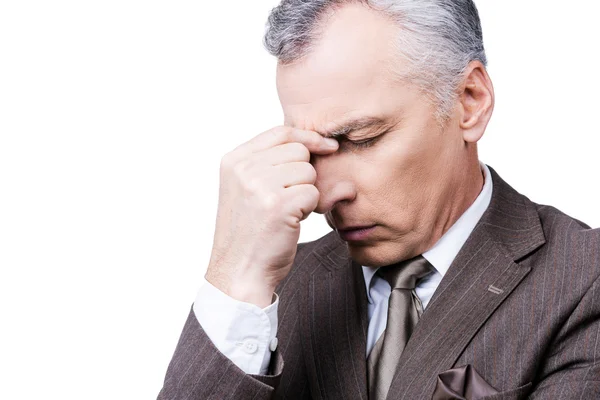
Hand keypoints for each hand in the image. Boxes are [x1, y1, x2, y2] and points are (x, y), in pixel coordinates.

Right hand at [205, 126, 338, 307]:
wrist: (238, 271)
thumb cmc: (248, 233)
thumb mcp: (245, 189)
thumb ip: (268, 163)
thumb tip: (317, 143)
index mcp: (234, 160)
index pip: (280, 132)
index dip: (308, 137)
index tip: (326, 146)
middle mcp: (244, 168)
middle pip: (299, 151)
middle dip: (304, 175)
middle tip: (289, 199)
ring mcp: (260, 185)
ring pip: (308, 171)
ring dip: (306, 193)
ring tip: (286, 212)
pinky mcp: (279, 204)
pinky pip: (314, 193)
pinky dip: (309, 209)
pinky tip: (291, 222)